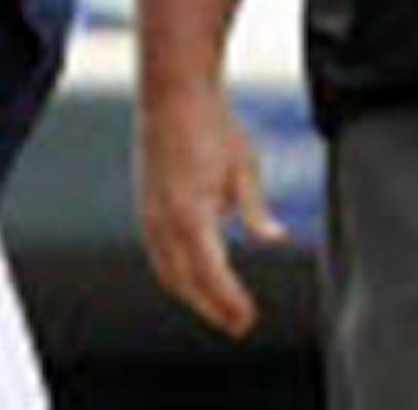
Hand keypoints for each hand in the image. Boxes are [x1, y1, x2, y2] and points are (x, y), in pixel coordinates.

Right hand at [135, 85, 286, 338]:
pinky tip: (196, 279)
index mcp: (190, 213)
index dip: (229, 302)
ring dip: (194, 296)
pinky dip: (178, 276)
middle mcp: (163, 220)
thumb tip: (273, 238)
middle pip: (186, 284)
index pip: (211, 274)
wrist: (174, 94)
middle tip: (240, 324)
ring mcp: (149, 216)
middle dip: (212, 308)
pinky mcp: (145, 208)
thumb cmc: (211, 124)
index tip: (248, 318)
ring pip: (168, 273)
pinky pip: (158, 256)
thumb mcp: (244, 165)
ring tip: (221, 310)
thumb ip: (255, 210)